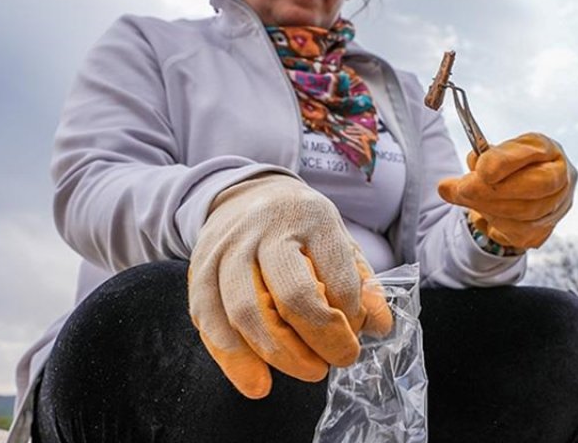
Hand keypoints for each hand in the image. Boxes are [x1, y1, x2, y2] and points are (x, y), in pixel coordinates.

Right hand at [188, 174, 392, 398]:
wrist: (245, 196)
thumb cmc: (301, 229)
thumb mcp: (340, 241)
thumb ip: (363, 283)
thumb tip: (379, 327)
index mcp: (311, 217)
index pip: (337, 277)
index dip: (351, 317)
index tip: (355, 333)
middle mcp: (265, 229)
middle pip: (292, 296)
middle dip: (320, 339)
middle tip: (335, 361)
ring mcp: (227, 248)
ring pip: (245, 311)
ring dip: (278, 355)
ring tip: (307, 372)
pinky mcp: (199, 269)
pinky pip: (210, 320)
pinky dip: (233, 359)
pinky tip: (256, 381)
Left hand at [437, 132, 576, 249]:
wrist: (521, 189)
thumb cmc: (507, 168)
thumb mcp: (492, 155)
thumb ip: (475, 165)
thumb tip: (447, 187)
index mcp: (548, 149)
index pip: (533, 152)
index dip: (507, 161)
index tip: (481, 169)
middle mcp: (562, 178)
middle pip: (536, 186)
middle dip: (494, 190)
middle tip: (462, 189)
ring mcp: (558, 207)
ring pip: (526, 215)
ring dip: (489, 208)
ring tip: (467, 198)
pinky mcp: (545, 230)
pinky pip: (519, 234)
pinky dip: (496, 224)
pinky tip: (485, 213)